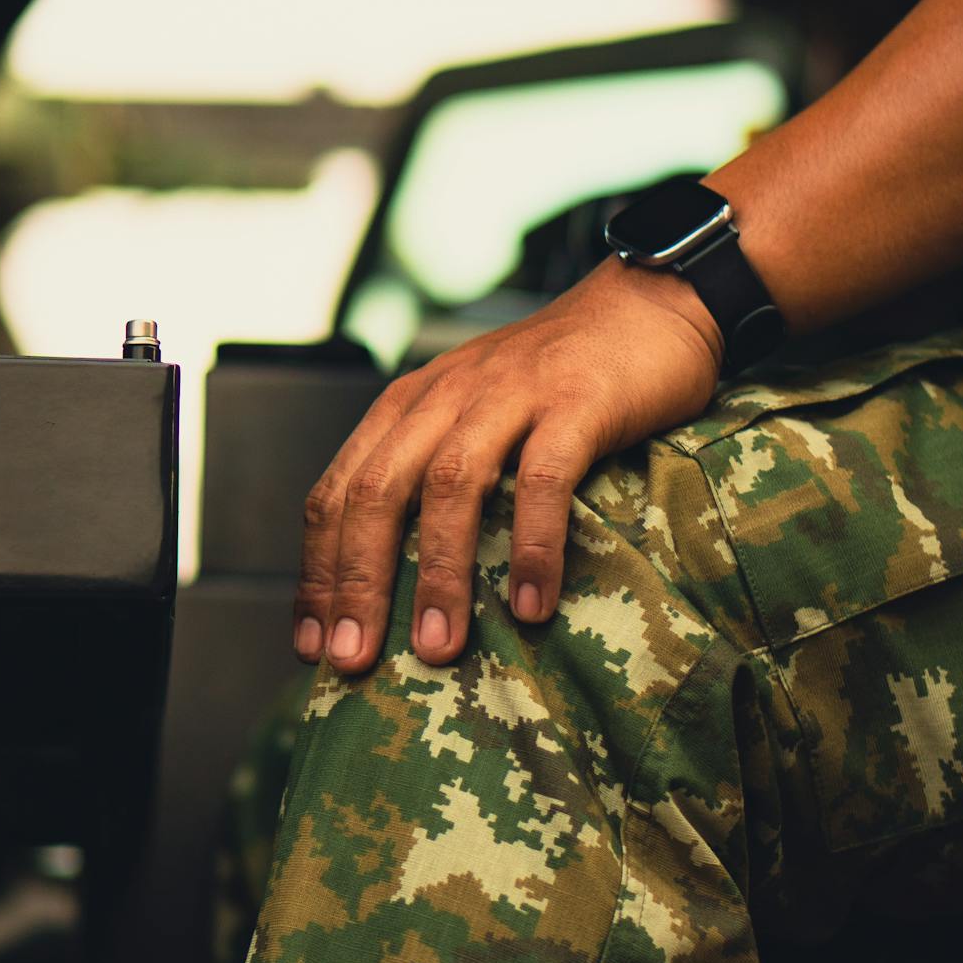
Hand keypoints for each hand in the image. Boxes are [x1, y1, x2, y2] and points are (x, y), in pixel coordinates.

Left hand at [294, 256, 723, 673]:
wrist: (651, 303)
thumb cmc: (563, 381)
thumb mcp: (477, 418)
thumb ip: (437, 477)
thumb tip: (402, 585)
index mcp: (410, 405)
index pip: (338, 491)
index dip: (318, 572)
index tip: (311, 645)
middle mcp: (446, 395)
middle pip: (377, 492)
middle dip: (358, 582)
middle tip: (354, 659)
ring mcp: (510, 393)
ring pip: (451, 485)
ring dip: (440, 574)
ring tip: (437, 648)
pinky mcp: (577, 400)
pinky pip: (544, 478)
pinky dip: (532, 543)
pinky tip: (531, 604)